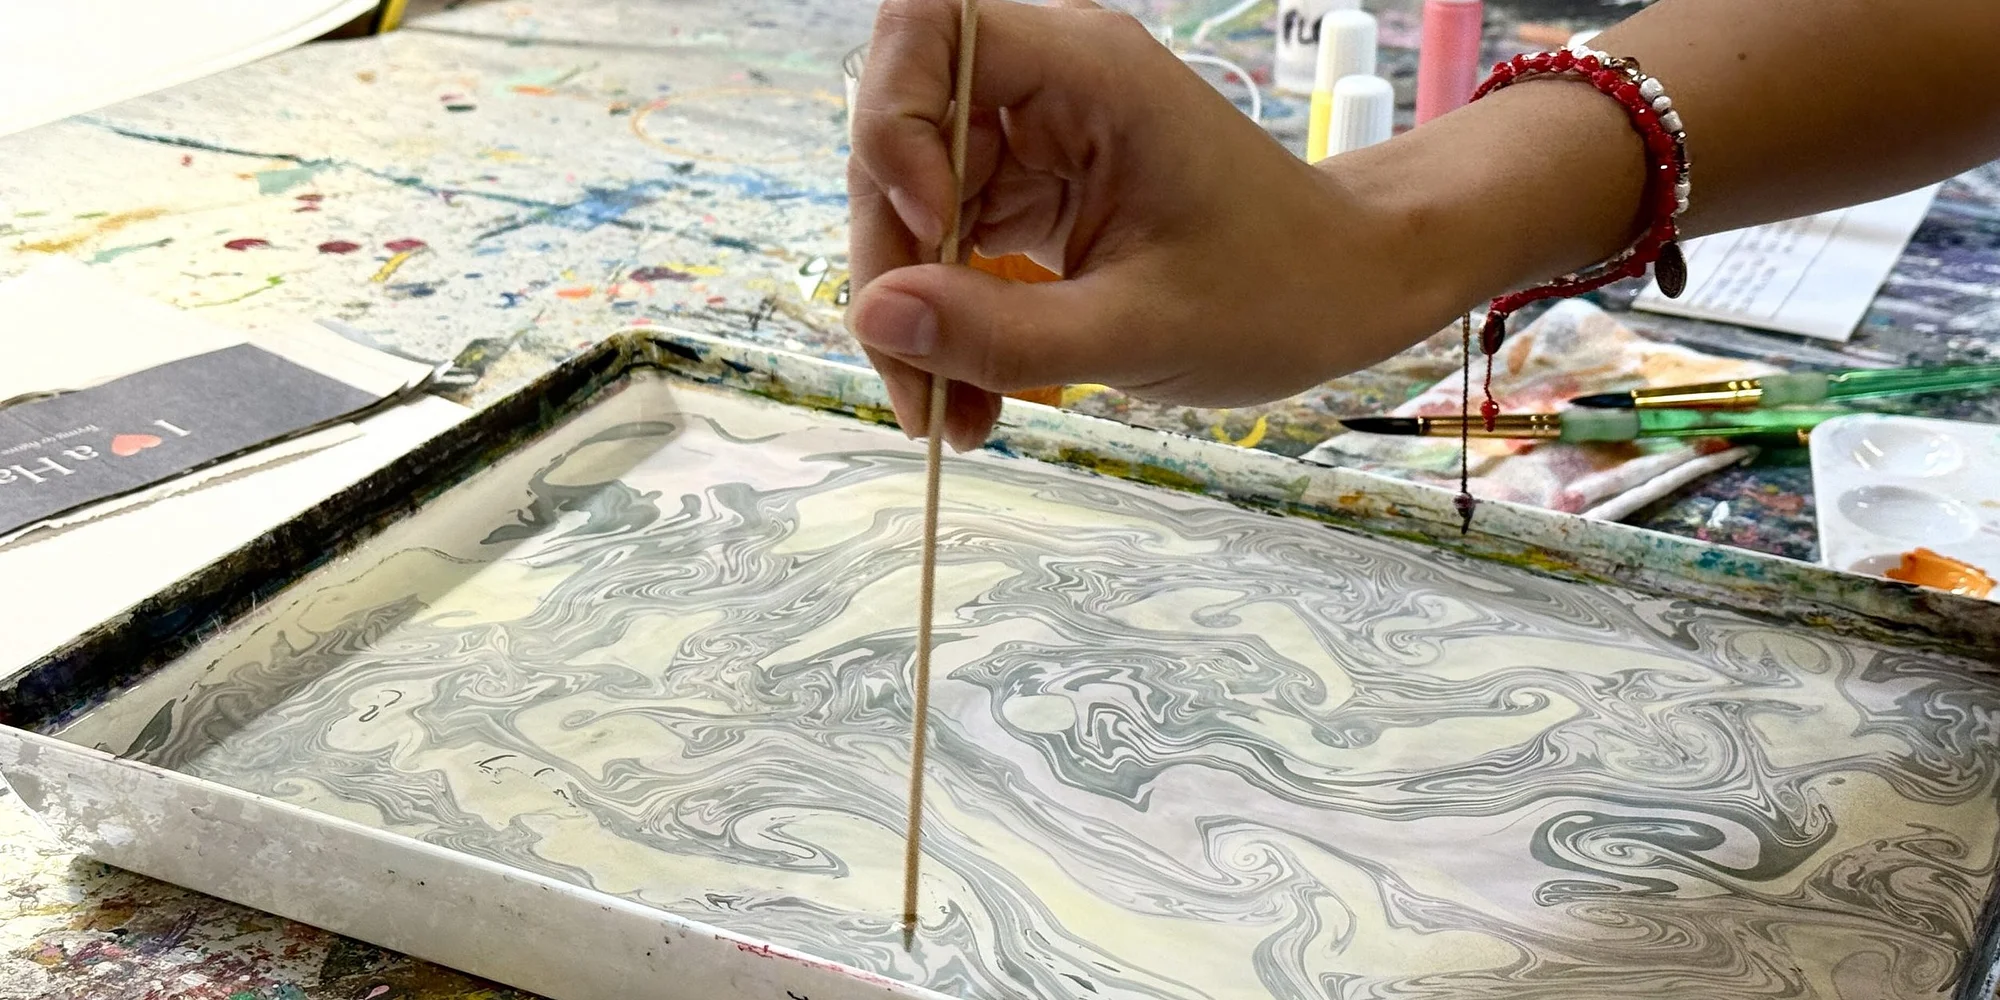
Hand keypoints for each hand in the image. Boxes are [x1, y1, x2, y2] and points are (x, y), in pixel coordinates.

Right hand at [844, 0, 1456, 450]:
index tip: (930, 223)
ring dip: (914, 309)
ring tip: (949, 414)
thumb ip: (999, 331)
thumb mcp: (1136, 331)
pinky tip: (971, 396)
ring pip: (914, 203)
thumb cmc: (1279, 291)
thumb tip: (873, 316)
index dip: (894, 120)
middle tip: (916, 381)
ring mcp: (1039, 137)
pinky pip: (954, 242)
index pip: (926, 28)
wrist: (1348, 291)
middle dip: (892, 260)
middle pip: (900, 137)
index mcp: (1085, 72)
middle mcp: (1050, 86)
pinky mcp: (1038, 189)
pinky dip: (950, 319)